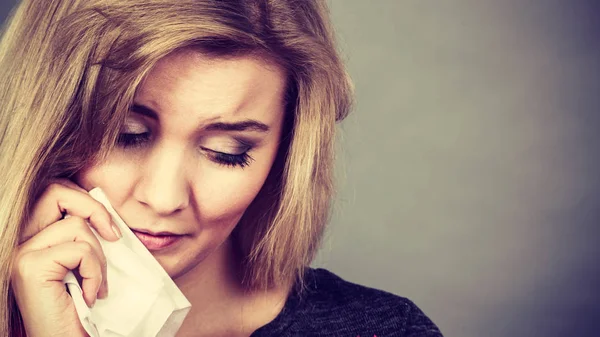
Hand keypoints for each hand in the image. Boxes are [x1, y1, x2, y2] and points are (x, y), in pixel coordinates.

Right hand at [10, 179, 120, 336]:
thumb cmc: (80, 308)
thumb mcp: (83, 264)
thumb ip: (84, 236)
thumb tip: (105, 209)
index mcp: (32, 238)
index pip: (53, 194)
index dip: (86, 201)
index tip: (110, 229)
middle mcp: (20, 242)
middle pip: (56, 193)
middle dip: (95, 210)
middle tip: (114, 238)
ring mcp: (22, 253)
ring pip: (77, 226)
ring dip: (98, 258)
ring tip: (95, 285)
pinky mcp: (31, 266)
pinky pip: (80, 250)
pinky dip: (94, 272)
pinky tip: (90, 295)